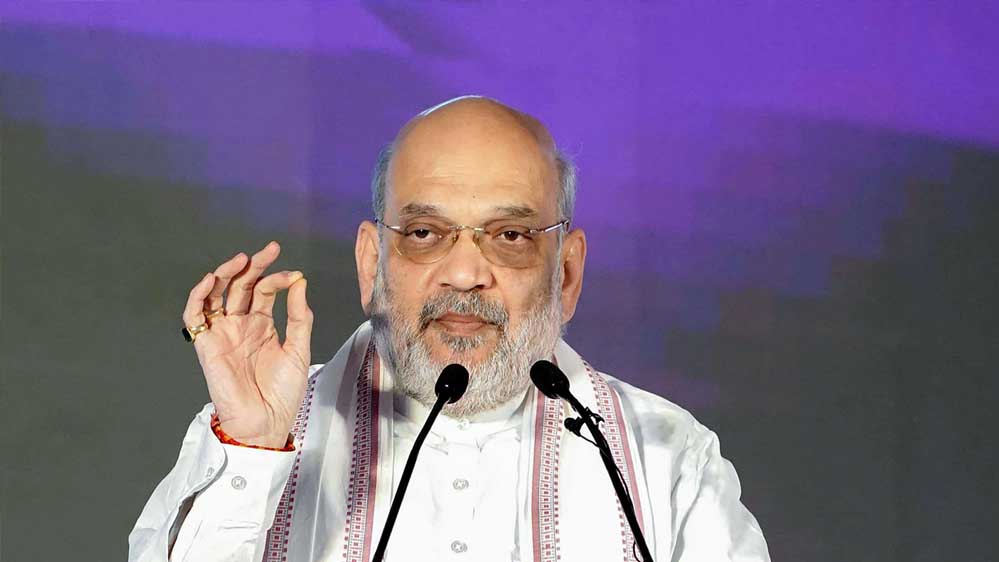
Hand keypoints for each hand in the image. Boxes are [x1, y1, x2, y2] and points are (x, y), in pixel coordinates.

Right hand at [182, 241, 312, 447]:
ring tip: (242, 259)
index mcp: (262, 325)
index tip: (294, 275)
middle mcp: (241, 325)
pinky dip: (199, 296)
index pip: (265, 290)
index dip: (278, 279)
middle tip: (269, 250)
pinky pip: (195, 316)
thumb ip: (298, 316)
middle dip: (254, 266)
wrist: (266, 421)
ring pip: (217, 294)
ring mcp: (223, 333)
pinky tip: (212, 280)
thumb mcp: (299, 349)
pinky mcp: (207, 345)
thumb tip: (300, 282)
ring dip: (226, 273)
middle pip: (241, 286)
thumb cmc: (283, 392)